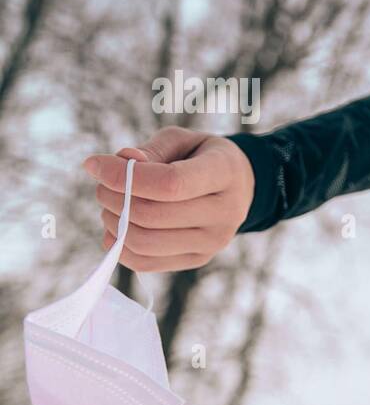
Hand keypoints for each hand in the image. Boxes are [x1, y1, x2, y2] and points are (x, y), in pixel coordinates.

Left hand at [83, 126, 254, 272]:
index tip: (95, 164)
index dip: (125, 177)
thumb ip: (151, 150)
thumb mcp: (183, 140)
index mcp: (224, 173)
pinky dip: (120, 246)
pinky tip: (117, 228)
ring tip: (111, 205)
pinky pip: (146, 263)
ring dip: (114, 223)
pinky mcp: (198, 259)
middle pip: (152, 215)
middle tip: (102, 184)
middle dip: (113, 197)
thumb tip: (118, 163)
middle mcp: (225, 213)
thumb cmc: (202, 158)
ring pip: (145, 242)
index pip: (171, 184)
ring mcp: (213, 242)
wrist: (239, 188)